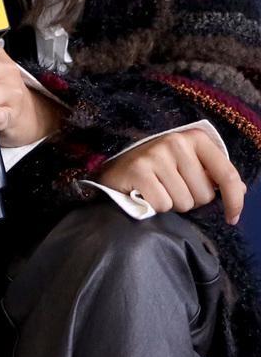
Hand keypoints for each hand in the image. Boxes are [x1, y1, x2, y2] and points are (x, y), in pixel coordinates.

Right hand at [99, 130, 245, 221]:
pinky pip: (163, 204)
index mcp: (195, 138)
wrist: (115, 169)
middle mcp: (176, 142)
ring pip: (184, 202)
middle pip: (204, 195)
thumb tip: (241, 190)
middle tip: (173, 190)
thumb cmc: (158, 169)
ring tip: (159, 191)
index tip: (232, 218)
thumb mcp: (188, 164)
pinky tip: (145, 194)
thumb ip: (214, 175)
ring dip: (172, 204)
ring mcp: (155, 154)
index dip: (235, 201)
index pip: (227, 175)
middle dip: (191, 200)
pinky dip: (155, 207)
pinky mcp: (138, 170)